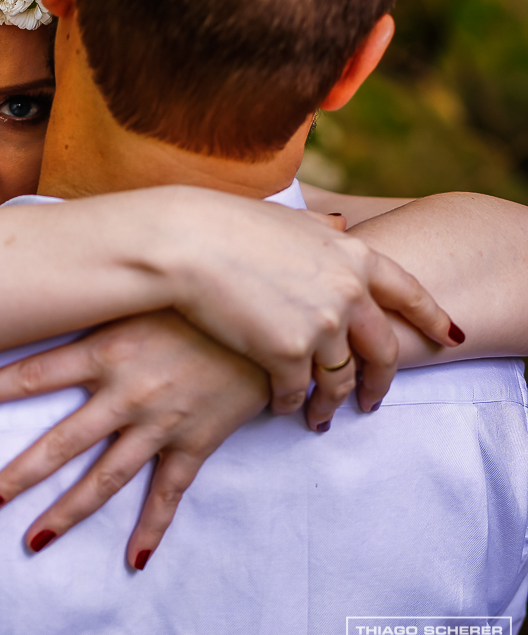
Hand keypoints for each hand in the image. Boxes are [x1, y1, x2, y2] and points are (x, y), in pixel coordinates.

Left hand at [0, 310, 268, 567]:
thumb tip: (59, 264)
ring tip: (32, 541)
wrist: (275, 314)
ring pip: (104, 478)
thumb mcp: (148, 285)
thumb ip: (103, 290)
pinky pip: (169, 494)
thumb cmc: (204, 290)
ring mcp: (160, 422)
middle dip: (17, 476)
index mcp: (108, 348)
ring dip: (66, 514)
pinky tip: (134, 560)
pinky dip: (152, 529)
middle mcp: (126, 392)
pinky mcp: (196, 442)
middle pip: (59, 444)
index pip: (33, 373)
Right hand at [152, 187, 461, 427]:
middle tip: (373, 401)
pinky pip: (296, 391)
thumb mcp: (288, 217)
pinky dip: (290, 403)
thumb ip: (320, 226)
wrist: (185, 242)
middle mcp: (349, 292)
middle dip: (381, 381)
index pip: (410, 292)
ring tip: (320, 418)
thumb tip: (337, 223)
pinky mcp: (287, 353)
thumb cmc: (224, 223)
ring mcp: (321, 325)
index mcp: (353, 255)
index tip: (449, 337)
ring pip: (340, 379)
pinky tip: (281, 407)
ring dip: (331, 403)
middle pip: (383, 349)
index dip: (433, 318)